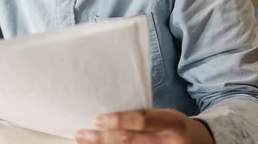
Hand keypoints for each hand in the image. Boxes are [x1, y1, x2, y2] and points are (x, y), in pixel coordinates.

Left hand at [75, 109, 213, 143]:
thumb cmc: (175, 126)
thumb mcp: (166, 116)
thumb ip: (143, 117)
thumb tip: (107, 117)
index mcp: (173, 122)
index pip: (142, 120)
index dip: (119, 120)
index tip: (98, 119)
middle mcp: (170, 142)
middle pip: (131, 141)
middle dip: (103, 139)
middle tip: (82, 134)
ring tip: (85, 142)